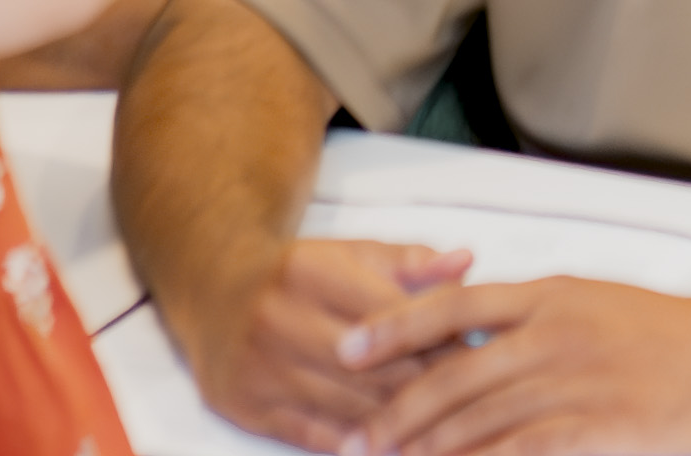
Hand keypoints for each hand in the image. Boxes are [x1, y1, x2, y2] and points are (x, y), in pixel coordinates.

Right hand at [165, 237, 479, 452]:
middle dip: (426, 386)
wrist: (213, 288)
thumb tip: (466, 262)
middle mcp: (278, 319)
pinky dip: (355, 444)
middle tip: (469, 399)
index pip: (390, 317)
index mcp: (311, 273)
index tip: (477, 356)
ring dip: (399, 422)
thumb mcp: (349, 253)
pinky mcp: (246, 406)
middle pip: (371, 369)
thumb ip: (409, 262)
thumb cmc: (296, 273)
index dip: (438, 340)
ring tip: (441, 428)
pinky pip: (312, 435)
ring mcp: (259, 368)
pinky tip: (391, 447)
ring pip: (346, 407)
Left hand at [335, 276, 690, 455]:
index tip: (348, 348)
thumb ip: (539, 315)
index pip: (452, 305)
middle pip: (453, 373)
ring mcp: (575, 382)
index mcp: (552, 296)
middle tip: (354, 439)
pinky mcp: (598, 428)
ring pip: (478, 418)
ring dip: (426, 446)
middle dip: (396, 410)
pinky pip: (521, 452)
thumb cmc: (677, 335)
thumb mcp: (598, 302)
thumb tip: (482, 333)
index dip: (394, 327)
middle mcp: (554, 333)